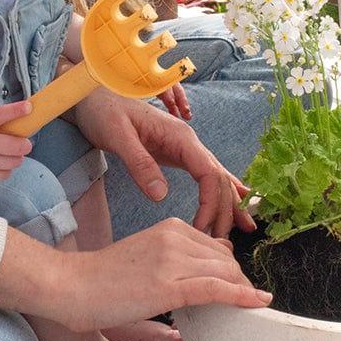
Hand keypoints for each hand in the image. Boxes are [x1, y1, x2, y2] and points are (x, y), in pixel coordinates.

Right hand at [0, 102, 32, 181]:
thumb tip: (13, 125)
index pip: (0, 115)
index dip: (16, 111)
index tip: (29, 107)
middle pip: (15, 146)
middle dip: (25, 144)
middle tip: (24, 143)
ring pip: (14, 161)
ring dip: (17, 157)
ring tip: (11, 154)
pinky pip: (5, 174)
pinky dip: (7, 168)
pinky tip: (1, 163)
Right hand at [0, 218, 270, 328]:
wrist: (70, 286)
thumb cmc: (101, 278)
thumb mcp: (145, 255)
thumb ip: (176, 255)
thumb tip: (212, 259)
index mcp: (169, 227)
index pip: (216, 246)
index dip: (231, 269)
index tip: (237, 286)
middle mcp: (175, 237)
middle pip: (226, 259)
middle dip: (240, 280)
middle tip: (247, 300)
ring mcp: (173, 261)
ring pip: (225, 273)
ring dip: (244, 291)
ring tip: (253, 306)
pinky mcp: (169, 287)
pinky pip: (216, 289)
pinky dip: (242, 296)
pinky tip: (257, 303)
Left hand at [72, 88, 255, 237]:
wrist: (95, 98)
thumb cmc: (106, 113)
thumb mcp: (118, 138)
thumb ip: (140, 165)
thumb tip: (161, 195)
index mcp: (181, 137)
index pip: (209, 174)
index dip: (211, 203)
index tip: (203, 228)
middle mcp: (190, 142)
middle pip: (219, 179)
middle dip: (225, 211)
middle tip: (221, 243)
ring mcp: (186, 147)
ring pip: (218, 178)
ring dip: (230, 203)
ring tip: (245, 228)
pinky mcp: (178, 153)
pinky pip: (207, 174)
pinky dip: (222, 190)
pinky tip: (237, 202)